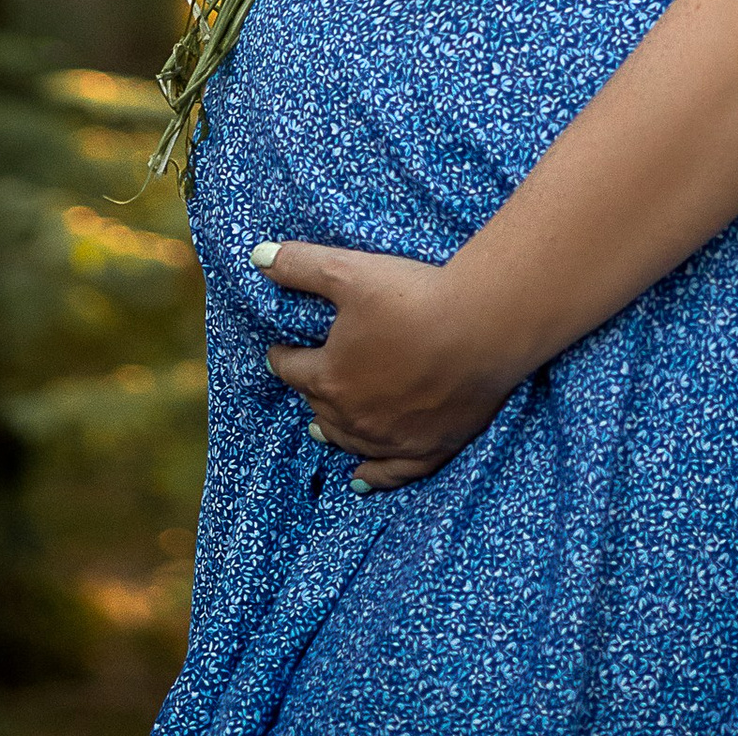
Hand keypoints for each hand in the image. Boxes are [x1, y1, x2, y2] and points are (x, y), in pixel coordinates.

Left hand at [256, 240, 520, 487]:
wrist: (480, 329)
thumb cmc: (412, 297)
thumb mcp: (349, 272)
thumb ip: (300, 266)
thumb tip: (257, 256)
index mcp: (329, 377)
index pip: (291, 369)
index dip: (284, 356)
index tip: (280, 349)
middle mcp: (352, 417)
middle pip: (319, 407)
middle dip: (311, 391)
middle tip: (310, 378)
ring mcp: (388, 439)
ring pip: (347, 441)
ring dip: (331, 431)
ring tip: (319, 428)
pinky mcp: (425, 451)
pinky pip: (390, 474)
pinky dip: (371, 477)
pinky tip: (359, 482)